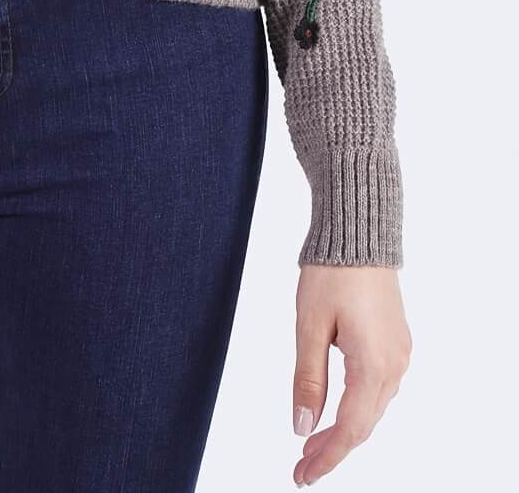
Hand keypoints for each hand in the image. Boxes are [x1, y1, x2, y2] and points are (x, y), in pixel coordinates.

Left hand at [291, 263, 411, 484]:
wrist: (359, 232)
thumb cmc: (331, 272)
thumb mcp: (309, 325)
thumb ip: (307, 379)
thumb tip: (302, 426)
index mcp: (373, 365)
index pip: (350, 429)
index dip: (326, 458)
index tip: (301, 476)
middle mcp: (394, 366)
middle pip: (363, 424)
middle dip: (332, 449)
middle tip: (301, 467)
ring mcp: (399, 355)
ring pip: (371, 409)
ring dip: (344, 430)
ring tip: (311, 444)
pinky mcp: (396, 343)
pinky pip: (377, 389)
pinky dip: (356, 407)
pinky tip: (335, 411)